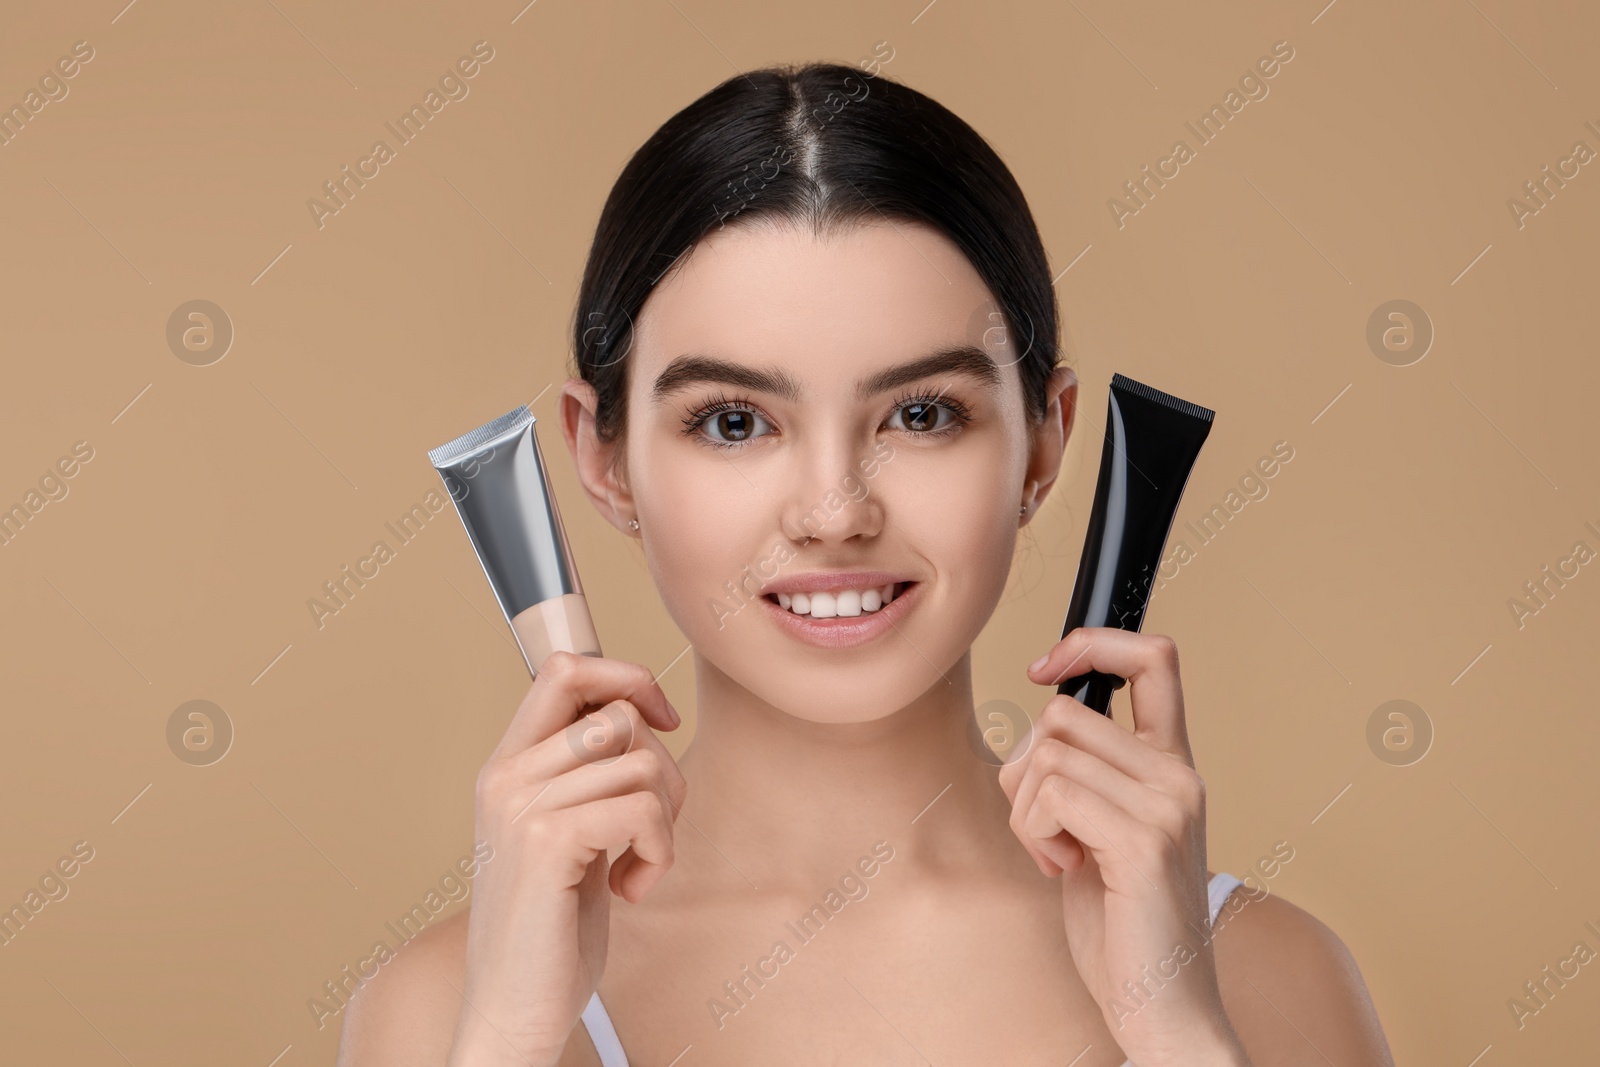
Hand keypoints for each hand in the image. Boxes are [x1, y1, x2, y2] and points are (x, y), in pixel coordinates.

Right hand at [447, 652, 686, 1066]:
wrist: (515, 1006)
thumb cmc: (551, 925)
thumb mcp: (567, 829)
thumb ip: (586, 772)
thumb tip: (639, 709)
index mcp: (507, 765)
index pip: (564, 669)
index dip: (625, 677)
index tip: (660, 722)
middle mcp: (505, 776)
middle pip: (617, 713)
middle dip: (663, 767)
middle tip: (651, 826)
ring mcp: (521, 807)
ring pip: (640, 762)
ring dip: (665, 819)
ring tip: (637, 864)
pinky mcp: (546, 843)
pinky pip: (642, 808)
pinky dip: (658, 850)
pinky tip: (630, 886)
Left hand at [999, 628, 1243, 1064]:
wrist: (1165, 1004)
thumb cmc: (1125, 924)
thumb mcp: (1106, 830)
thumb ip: (1090, 772)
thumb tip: (1042, 716)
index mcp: (1174, 766)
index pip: (1155, 658)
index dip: (1092, 643)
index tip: (1041, 666)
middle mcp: (1179, 777)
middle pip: (1060, 715)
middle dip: (1025, 771)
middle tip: (1048, 829)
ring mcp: (1167, 806)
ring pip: (1047, 755)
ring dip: (1026, 811)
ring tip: (1060, 855)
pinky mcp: (1143, 841)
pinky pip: (1052, 796)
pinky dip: (1035, 834)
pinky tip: (1065, 871)